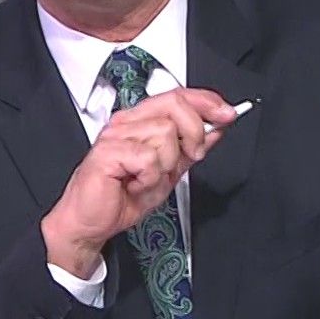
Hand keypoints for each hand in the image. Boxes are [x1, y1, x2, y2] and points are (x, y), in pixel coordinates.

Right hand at [41, 88, 240, 277]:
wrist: (91, 223)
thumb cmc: (121, 198)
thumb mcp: (168, 173)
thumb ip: (190, 149)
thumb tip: (216, 129)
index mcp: (139, 121)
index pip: (177, 95)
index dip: (206, 101)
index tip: (228, 114)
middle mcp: (126, 123)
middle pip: (174, 104)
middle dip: (193, 132)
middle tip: (190, 156)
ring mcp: (115, 135)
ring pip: (164, 133)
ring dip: (166, 165)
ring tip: (149, 179)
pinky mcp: (107, 152)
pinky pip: (148, 158)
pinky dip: (149, 178)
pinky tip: (136, 185)